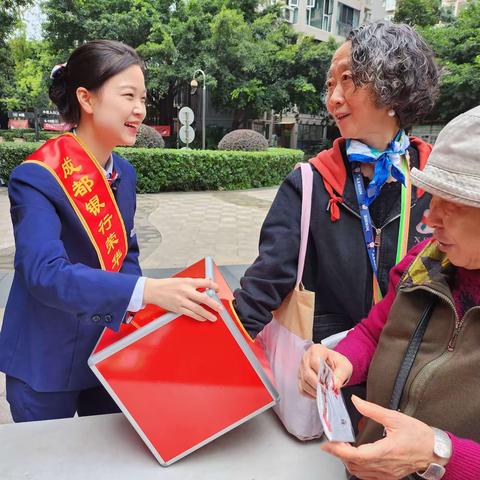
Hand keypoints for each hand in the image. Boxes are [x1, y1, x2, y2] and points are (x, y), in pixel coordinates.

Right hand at [143, 277, 222, 321]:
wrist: (153, 290)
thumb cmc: (167, 284)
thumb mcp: (182, 279)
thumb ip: (194, 282)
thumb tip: (206, 282)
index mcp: (187, 282)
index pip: (205, 283)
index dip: (213, 286)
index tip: (218, 289)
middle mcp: (185, 291)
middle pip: (203, 298)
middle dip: (213, 304)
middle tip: (220, 308)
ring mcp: (181, 301)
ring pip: (197, 309)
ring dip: (207, 314)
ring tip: (214, 317)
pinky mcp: (177, 308)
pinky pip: (190, 314)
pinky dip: (198, 317)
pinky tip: (203, 318)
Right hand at [298, 344, 351, 397]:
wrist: (334, 365)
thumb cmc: (338, 363)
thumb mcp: (344, 367)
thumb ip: (340, 375)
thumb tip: (333, 386)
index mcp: (316, 350)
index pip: (314, 362)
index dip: (321, 374)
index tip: (329, 384)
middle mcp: (306, 357)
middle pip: (307, 374)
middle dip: (318, 385)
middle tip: (328, 391)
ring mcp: (301, 367)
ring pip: (304, 382)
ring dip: (315, 391)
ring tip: (325, 393)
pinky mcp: (300, 377)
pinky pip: (302, 388)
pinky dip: (310, 394)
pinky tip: (319, 394)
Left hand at [321, 395, 437, 479]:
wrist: (435, 451)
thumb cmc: (419, 435)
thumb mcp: (394, 417)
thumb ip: (372, 409)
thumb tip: (356, 401)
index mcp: (386, 450)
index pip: (357, 455)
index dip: (339, 451)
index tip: (328, 444)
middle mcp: (385, 465)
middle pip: (354, 465)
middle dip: (340, 454)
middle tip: (332, 443)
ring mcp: (387, 473)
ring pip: (360, 473)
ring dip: (347, 461)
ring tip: (342, 448)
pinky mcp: (389, 476)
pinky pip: (368, 476)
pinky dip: (358, 468)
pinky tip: (355, 458)